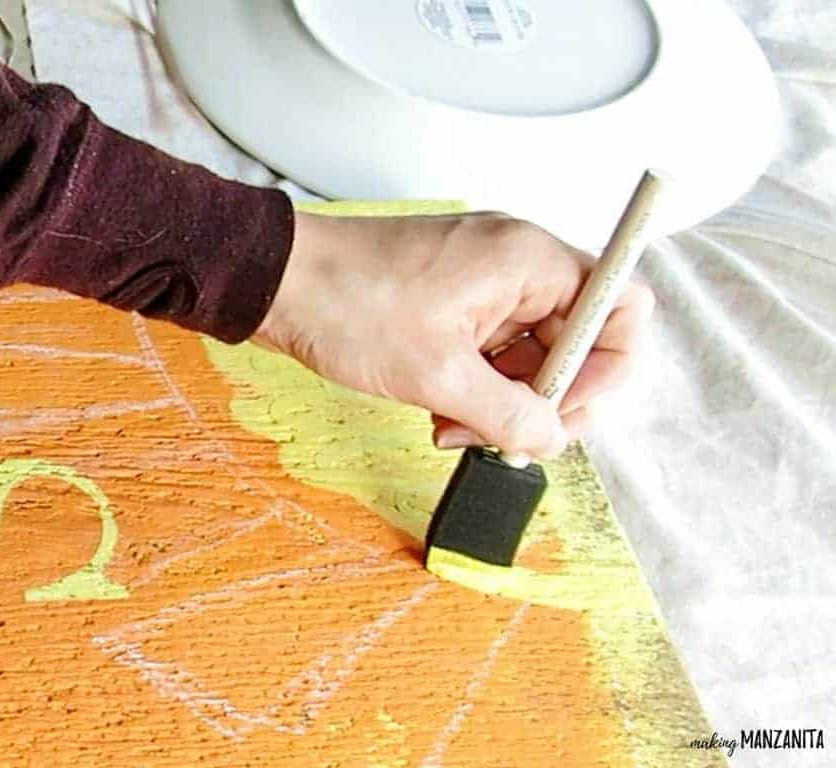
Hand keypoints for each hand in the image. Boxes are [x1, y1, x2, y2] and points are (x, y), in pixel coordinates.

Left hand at [252, 211, 654, 458]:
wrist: (277, 282)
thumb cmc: (348, 304)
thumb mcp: (438, 374)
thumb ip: (509, 414)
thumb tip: (551, 438)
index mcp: (530, 260)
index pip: (621, 309)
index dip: (607, 371)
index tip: (564, 414)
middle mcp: (517, 263)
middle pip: (577, 339)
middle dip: (544, 399)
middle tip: (507, 438)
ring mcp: (484, 280)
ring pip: (530, 353)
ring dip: (503, 401)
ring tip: (455, 428)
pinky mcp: (454, 300)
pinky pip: (492, 350)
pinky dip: (477, 387)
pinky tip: (442, 413)